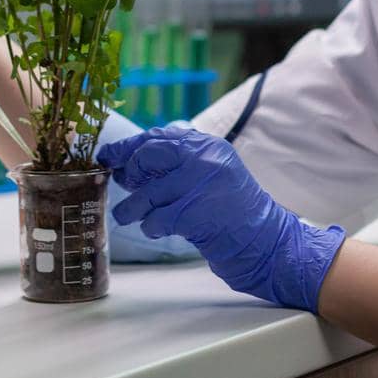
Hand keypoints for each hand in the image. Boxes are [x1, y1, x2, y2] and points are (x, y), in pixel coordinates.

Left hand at [97, 126, 345, 310]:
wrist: (267, 242)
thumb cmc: (233, 213)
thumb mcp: (211, 177)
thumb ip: (179, 166)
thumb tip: (131, 166)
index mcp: (209, 145)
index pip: (161, 135)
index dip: (131, 145)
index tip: (110, 155)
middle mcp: (206, 158)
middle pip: (150, 152)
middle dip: (129, 168)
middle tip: (120, 183)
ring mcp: (201, 184)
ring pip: (149, 190)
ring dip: (132, 207)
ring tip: (125, 216)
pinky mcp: (196, 212)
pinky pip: (157, 217)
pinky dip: (150, 225)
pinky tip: (156, 230)